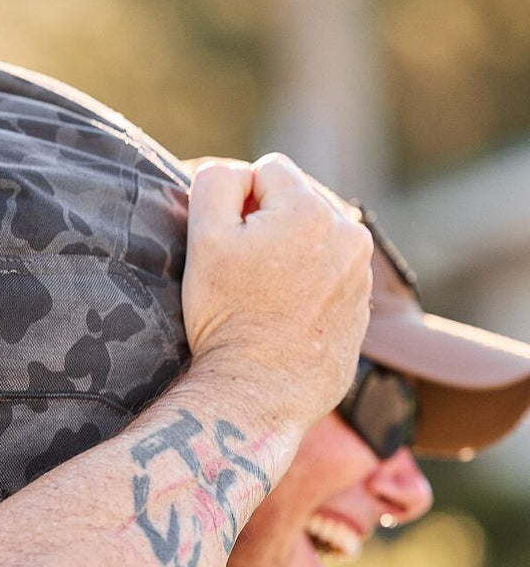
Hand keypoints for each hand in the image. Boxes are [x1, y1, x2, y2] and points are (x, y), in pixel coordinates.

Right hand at [182, 153, 372, 432]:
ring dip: (289, 253)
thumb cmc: (226, 319)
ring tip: (260, 297)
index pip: (266, 171)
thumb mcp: (204, 241)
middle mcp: (348, 234)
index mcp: (311, 209)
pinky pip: (330, 276)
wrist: (258, 395)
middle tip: (239, 274)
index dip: (235, 203)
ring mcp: (360, 275)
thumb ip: (216, 182)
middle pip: (298, 201)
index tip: (223, 245)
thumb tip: (237, 171)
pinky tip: (281, 317)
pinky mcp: (361, 310)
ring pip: (316, 238)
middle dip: (267, 224)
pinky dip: (307, 286)